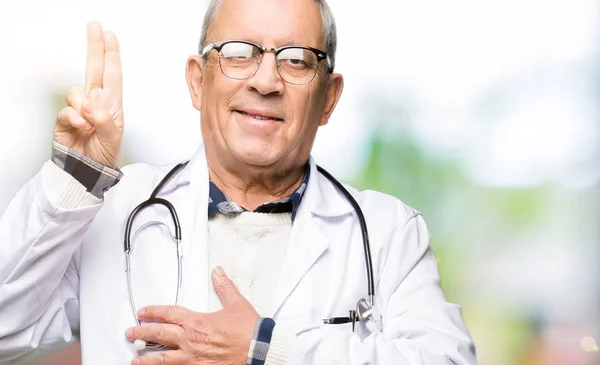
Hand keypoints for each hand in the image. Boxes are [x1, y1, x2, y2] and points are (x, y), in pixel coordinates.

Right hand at [54, 21, 123, 167]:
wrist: (88, 171)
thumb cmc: (104, 154)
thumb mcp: (114, 138)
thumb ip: (106, 121)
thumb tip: (92, 106)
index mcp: (111, 104)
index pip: (112, 74)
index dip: (111, 54)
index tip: (110, 35)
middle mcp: (95, 102)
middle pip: (93, 69)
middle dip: (95, 47)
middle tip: (94, 26)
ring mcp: (79, 109)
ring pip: (77, 92)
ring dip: (84, 107)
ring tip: (90, 125)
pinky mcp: (65, 119)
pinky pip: (66, 111)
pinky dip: (74, 119)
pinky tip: (81, 128)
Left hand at [125, 267, 260, 364]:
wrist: (258, 350)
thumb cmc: (248, 330)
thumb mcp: (237, 304)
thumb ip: (224, 287)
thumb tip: (217, 272)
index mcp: (197, 322)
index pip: (169, 314)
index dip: (154, 312)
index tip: (143, 312)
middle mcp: (191, 341)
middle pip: (160, 335)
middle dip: (143, 332)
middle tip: (130, 332)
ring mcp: (193, 358)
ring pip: (163, 359)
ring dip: (147, 359)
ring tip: (135, 360)